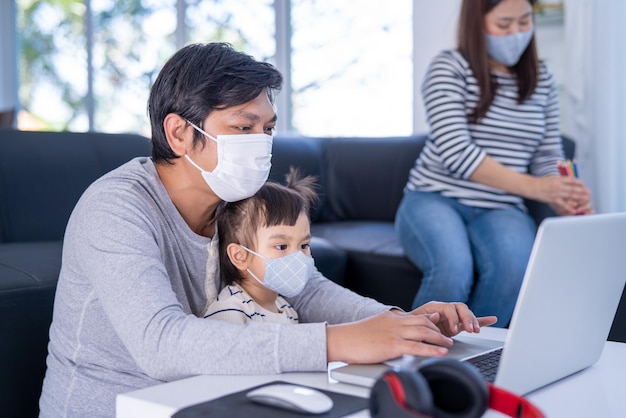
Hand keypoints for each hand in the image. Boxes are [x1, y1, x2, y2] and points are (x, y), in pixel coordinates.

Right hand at [326, 310, 454, 363]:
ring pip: (424, 332)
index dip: (430, 321)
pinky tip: (440, 352)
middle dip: (438, 330)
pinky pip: (417, 347)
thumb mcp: (374, 326)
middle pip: (424, 322)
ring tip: (449, 344)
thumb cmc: (354, 337)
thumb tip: (397, 333)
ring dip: (439, 338)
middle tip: (448, 336)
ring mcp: (394, 333)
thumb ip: (388, 327)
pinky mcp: (392, 345)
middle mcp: (395, 322)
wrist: (341, 339)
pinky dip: (432, 349)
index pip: (416, 316)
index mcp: (391, 317)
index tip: (439, 324)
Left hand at [410, 301, 496, 336]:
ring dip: (473, 321)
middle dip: (467, 318)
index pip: (449, 308)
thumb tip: (436, 316)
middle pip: (461, 308)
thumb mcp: (415, 322)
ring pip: (467, 314)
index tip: (454, 330)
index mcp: (436, 306)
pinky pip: (471, 321)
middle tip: (470, 330)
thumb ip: (425, 319)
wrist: (409, 328)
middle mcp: (446, 309)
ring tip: (475, 330)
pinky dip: (482, 320)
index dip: (453, 318)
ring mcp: (453, 317)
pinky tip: (492, 319)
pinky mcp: (458, 324)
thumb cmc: (411, 324)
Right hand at [530, 176, 592, 215]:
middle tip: (588, 192)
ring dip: (579, 197)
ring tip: (585, 199)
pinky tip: (574, 209)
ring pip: (570, 195)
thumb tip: (569, 181)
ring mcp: (556, 192)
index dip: (579, 183)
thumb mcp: (551, 178)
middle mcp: (558, 185)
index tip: (583, 185)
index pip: (572, 180)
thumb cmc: (539, 182)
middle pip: (573, 188)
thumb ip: (560, 180)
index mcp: (558, 179)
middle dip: (582, 191)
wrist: (530, 186)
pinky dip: (569, 207)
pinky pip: (562, 203)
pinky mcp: (553, 199)